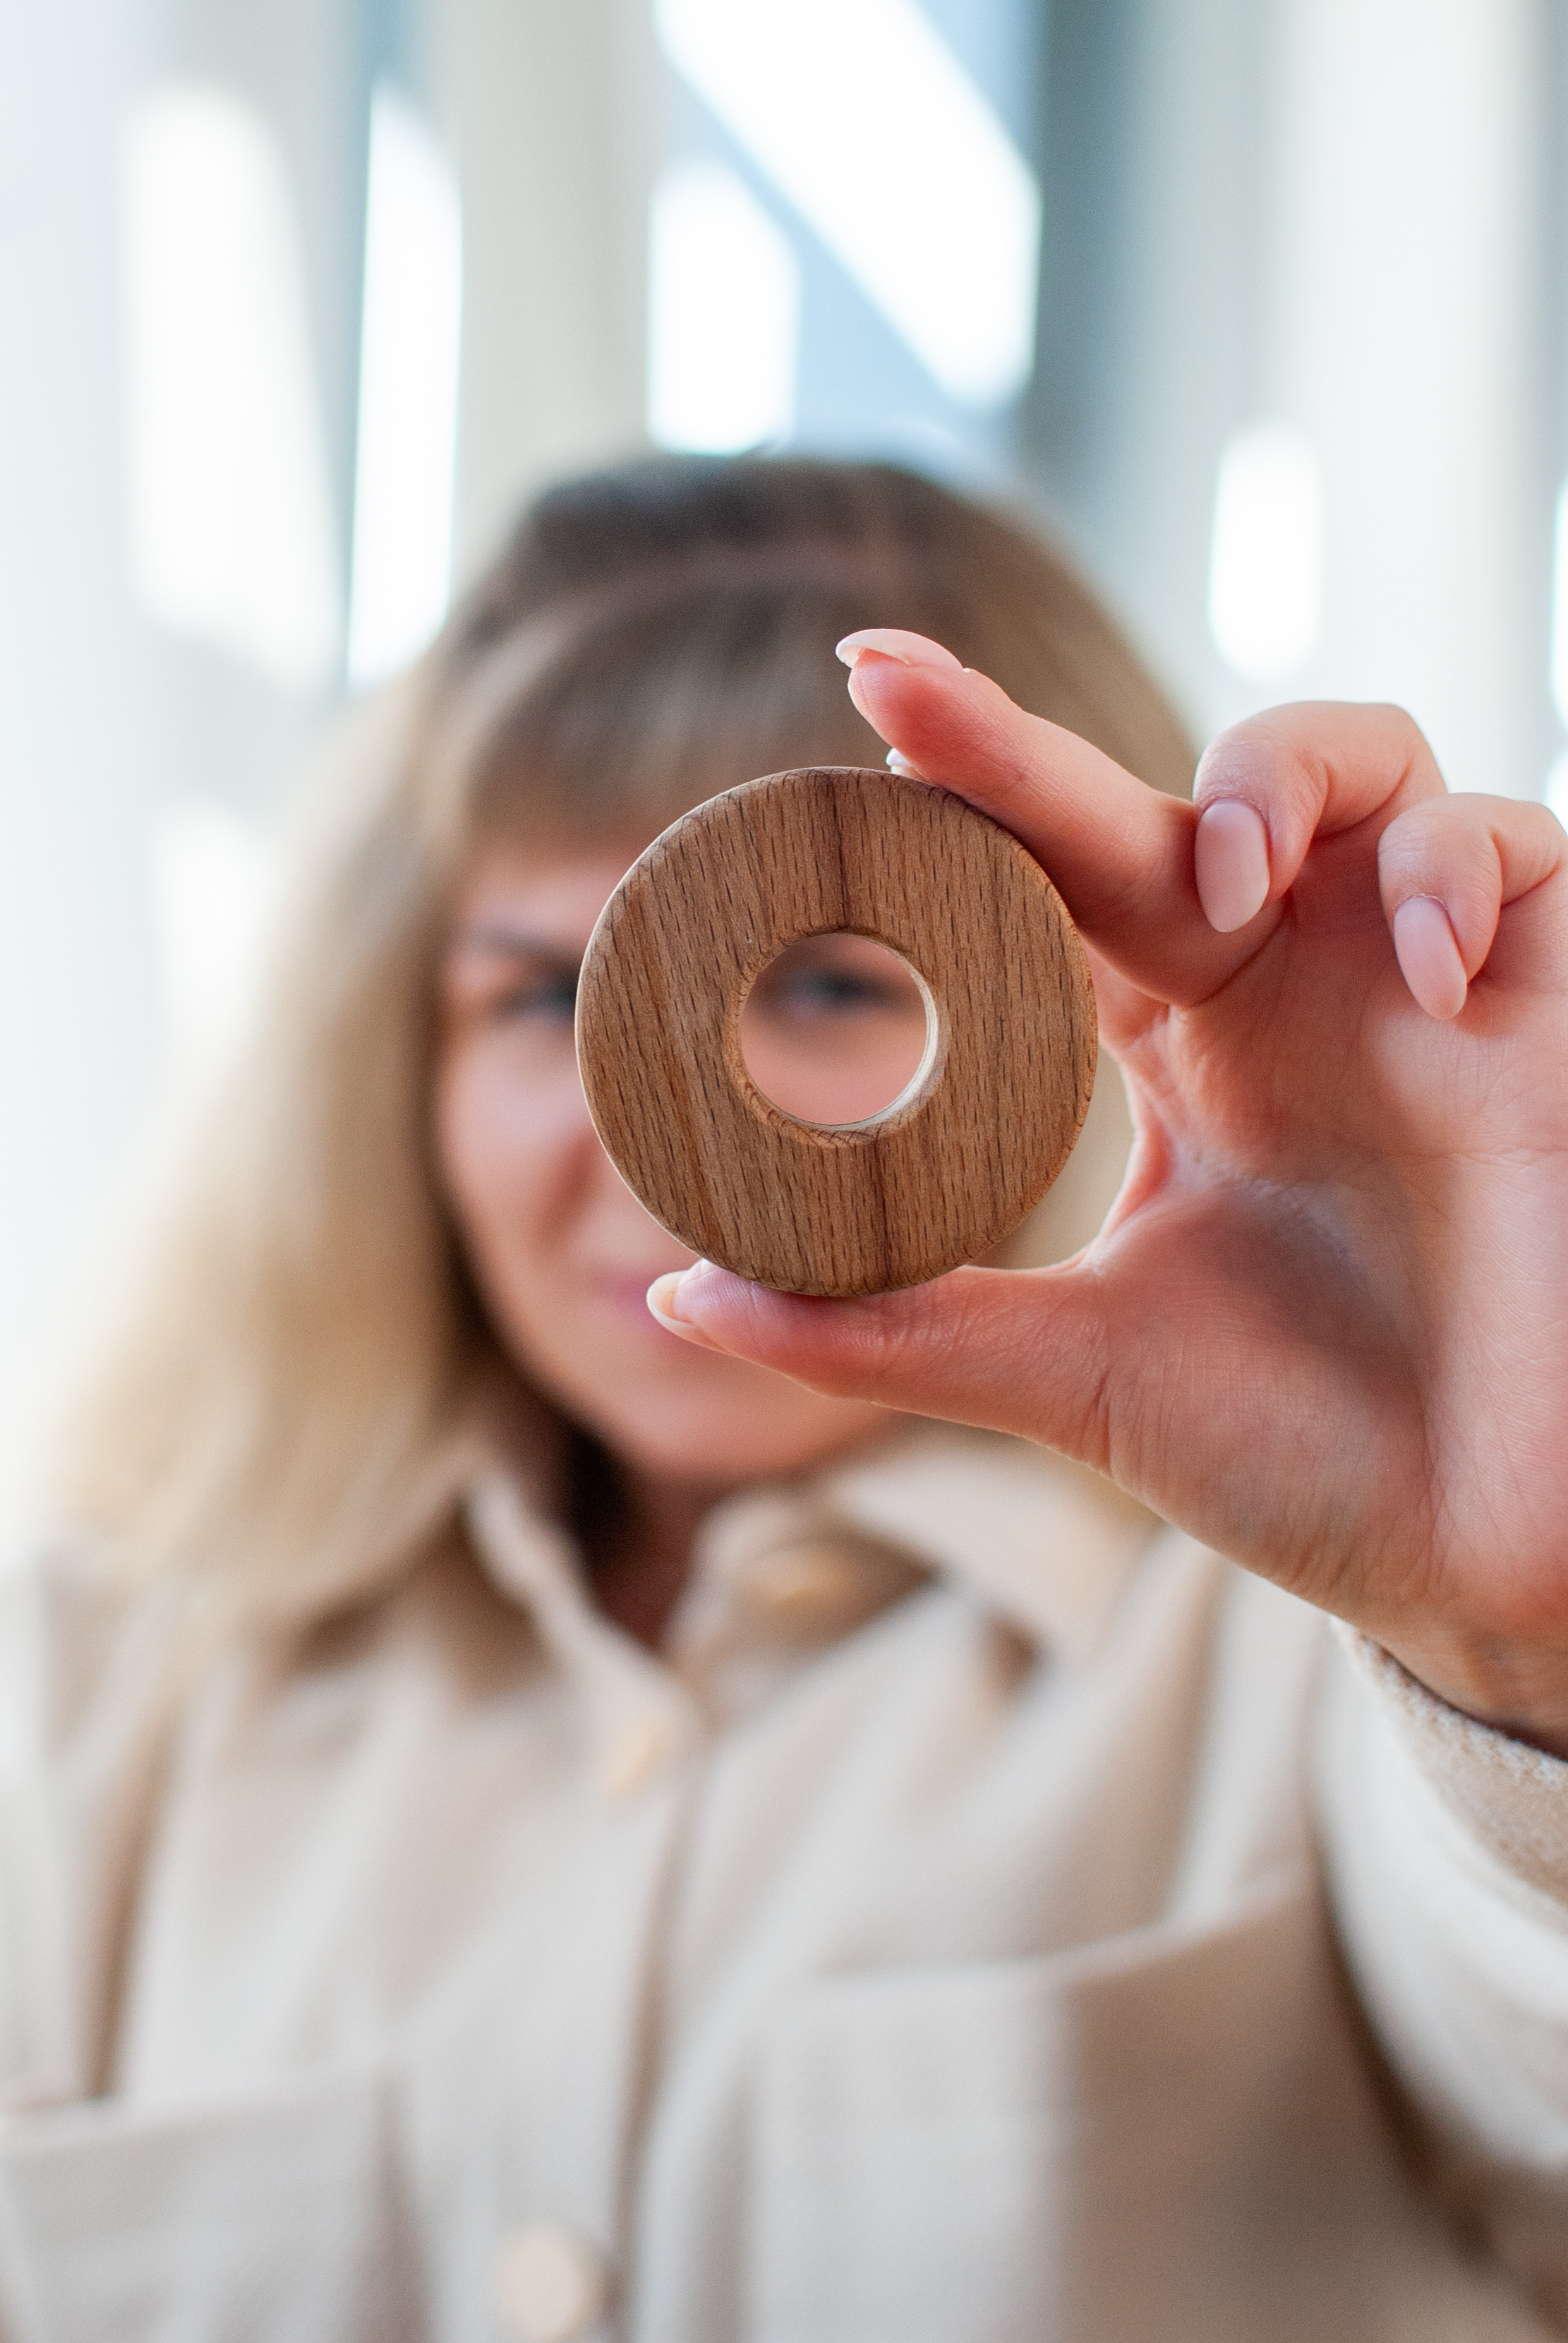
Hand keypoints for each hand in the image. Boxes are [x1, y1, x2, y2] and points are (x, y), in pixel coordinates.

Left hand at [650, 632, 1567, 1750]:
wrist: (1478, 1557)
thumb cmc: (1304, 1457)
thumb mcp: (1074, 1375)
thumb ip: (893, 1328)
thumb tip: (676, 1295)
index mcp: (1175, 1047)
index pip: (1052, 880)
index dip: (964, 791)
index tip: (852, 713)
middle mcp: (1286, 986)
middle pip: (1157, 798)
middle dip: (1028, 740)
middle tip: (894, 692)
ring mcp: (1416, 983)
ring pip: (1362, 760)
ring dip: (1276, 776)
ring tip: (1218, 884)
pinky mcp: (1545, 1007)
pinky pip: (1523, 851)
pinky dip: (1464, 874)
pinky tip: (1420, 974)